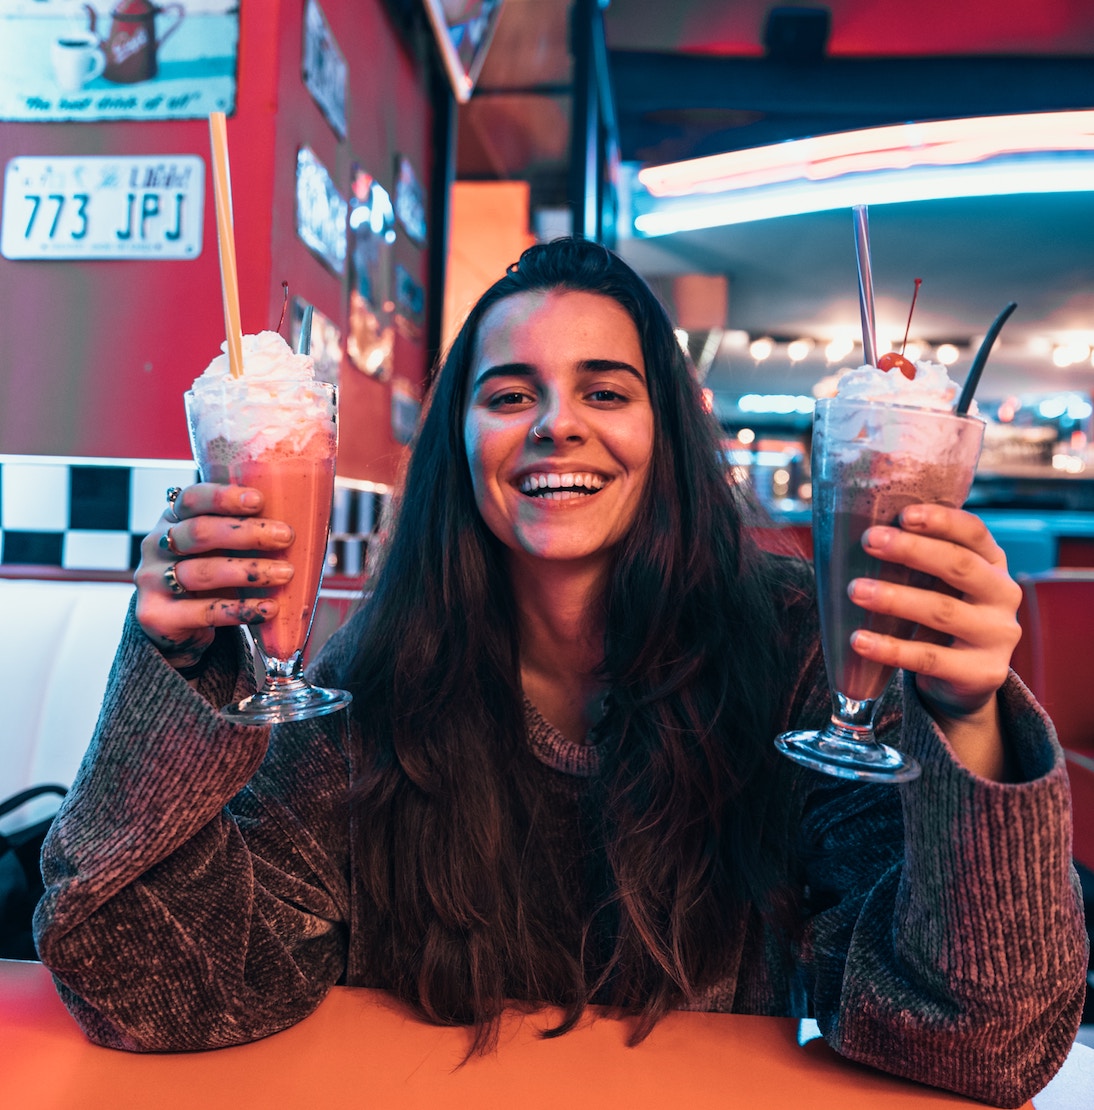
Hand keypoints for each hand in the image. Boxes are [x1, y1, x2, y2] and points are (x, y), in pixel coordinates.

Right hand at [134, 483, 294, 670]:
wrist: (174, 627)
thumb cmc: (208, 575)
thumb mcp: (218, 549)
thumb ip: (242, 532)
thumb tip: (303, 517)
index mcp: (173, 520)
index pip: (192, 499)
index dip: (224, 497)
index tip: (260, 500)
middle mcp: (156, 545)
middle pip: (200, 532)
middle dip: (247, 533)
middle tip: (286, 536)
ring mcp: (152, 581)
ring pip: (202, 572)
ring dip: (249, 571)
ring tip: (285, 574)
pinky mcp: (157, 615)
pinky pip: (205, 611)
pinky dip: (242, 609)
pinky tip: (269, 608)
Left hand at [846, 505, 1020, 774]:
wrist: (965, 680)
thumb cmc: (941, 615)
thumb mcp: (939, 583)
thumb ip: (918, 561)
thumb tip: (863, 533)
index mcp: (993, 563)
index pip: (973, 533)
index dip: (941, 520)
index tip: (903, 514)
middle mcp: (1003, 594)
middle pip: (959, 566)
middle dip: (912, 550)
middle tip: (869, 541)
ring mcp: (997, 635)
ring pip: (942, 611)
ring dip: (895, 598)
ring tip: (855, 590)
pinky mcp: (983, 672)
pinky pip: (929, 658)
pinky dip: (890, 649)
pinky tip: (859, 640)